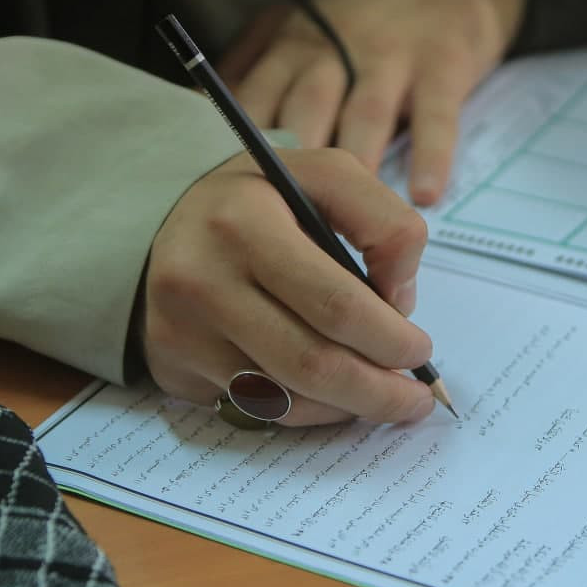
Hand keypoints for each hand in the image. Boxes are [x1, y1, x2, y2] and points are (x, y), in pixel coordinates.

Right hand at [139, 148, 434, 426]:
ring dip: (348, 407)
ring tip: (384, 396)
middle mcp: (202, 281)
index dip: (390, 338)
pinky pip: (256, 408)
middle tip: (415, 396)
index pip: (336, 303)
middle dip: (379, 389)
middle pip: (312, 364)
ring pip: (286, 399)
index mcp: (244, 222)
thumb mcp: (325, 175)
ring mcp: (181, 332)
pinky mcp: (172, 367)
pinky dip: (309, 411)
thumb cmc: (262, 201)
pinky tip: (335, 396)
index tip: (420, 349)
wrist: (167, 224)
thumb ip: (382, 222)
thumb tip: (398, 304)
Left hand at [219, 0, 523, 205]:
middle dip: (291, 166)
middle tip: (281, 223)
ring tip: (349, 221)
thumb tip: (196, 113)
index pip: (254, 101)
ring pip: (365, 114)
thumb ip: (251, 67)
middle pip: (305, 110)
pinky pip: (434, 114)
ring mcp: (390, 56)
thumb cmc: (361, 15)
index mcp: (292, 48)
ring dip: (354, 164)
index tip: (227, 199)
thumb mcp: (297, 26)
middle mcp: (335, 52)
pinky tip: (423, 197)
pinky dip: (430, 155)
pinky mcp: (443, 63)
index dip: (238, 151)